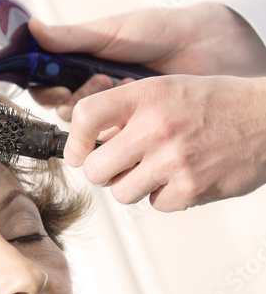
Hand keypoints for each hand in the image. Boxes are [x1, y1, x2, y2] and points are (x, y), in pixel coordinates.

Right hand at [27, 0, 265, 121]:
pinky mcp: (139, 140)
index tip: (61, 87)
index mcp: (82, 72)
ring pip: (91, 139)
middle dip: (80, 103)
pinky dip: (127, 133)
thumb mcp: (112, 32)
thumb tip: (33, 28)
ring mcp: (118, 122)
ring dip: (105, 117)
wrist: (204, 46)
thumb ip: (73, 37)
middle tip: (103, 78)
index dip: (50, 93)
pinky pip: (120, 151)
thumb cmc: (159, 32)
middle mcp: (97, 100)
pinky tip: (143, 110)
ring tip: (128, 86)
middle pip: (67, 120)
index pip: (49, 92)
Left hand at [60, 73, 265, 211]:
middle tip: (119, 167)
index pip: (85, 116)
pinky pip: (156, 205)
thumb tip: (91, 140)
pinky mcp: (191, 188)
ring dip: (134, 186)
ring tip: (156, 170)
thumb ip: (130, 110)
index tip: (78, 152)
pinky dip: (166, 197)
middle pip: (95, 169)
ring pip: (121, 193)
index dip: (74, 141)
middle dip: (103, 172)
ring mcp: (174, 160)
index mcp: (147, 95)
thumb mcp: (168, 89)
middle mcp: (156, 126)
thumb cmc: (217, 103)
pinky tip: (183, 177)